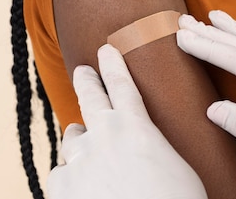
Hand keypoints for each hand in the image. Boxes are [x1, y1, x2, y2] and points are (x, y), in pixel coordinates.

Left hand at [47, 44, 206, 198]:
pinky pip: (61, 172)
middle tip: (83, 71)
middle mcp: (104, 135)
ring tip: (82, 141)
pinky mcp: (62, 185)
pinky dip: (70, 173)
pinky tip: (79, 181)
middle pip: (90, 98)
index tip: (106, 50)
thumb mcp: (175, 166)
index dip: (113, 65)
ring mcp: (80, 159)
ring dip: (78, 138)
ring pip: (72, 138)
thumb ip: (151, 147)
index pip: (122, 85)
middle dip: (87, 81)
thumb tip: (140, 147)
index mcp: (136, 126)